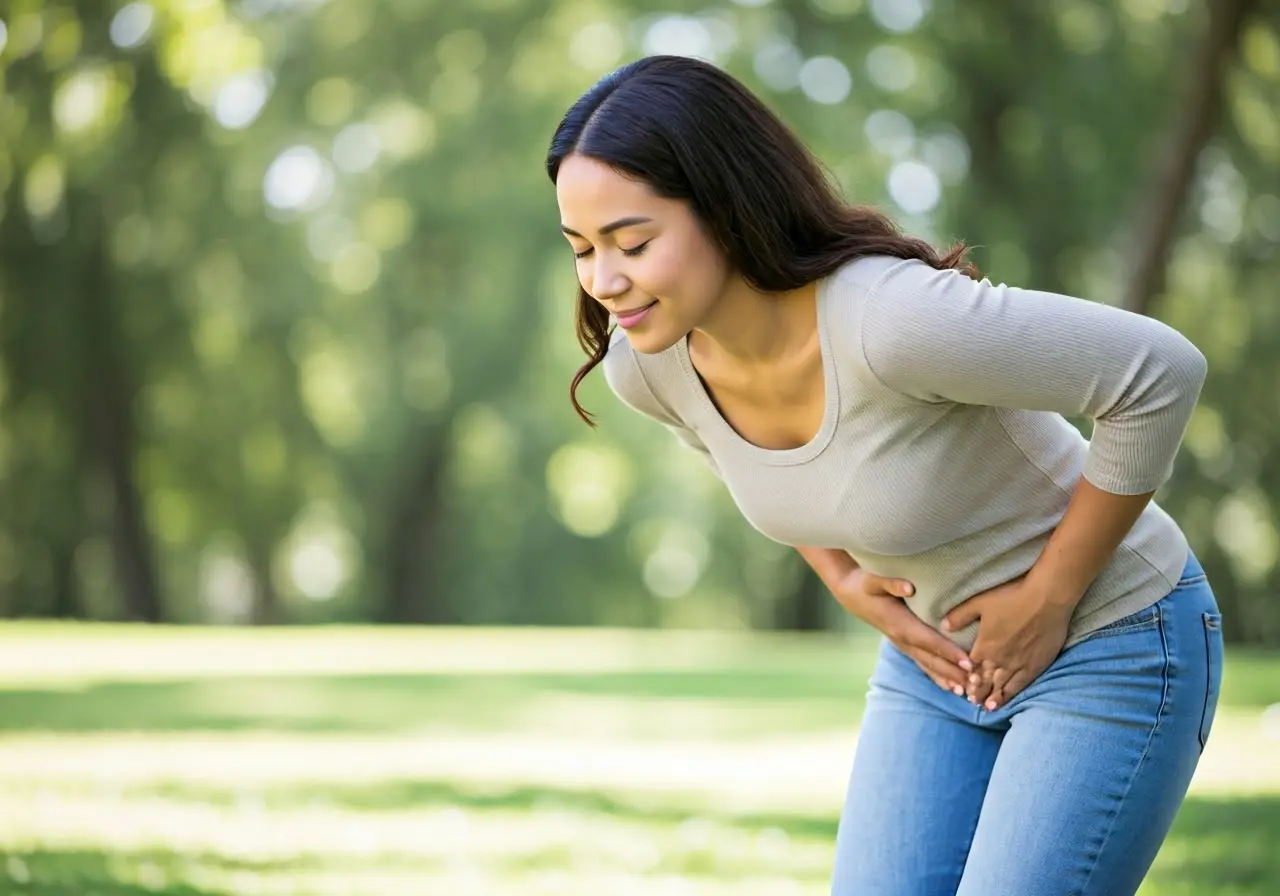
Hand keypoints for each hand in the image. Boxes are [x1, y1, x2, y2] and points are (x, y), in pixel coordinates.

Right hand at [834, 568, 974, 694]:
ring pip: (928, 666)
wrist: (853, 596)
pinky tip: (951, 687)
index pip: (928, 640)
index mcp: (899, 624)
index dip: (948, 651)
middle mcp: (902, 639)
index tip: (967, 661)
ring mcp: (903, 645)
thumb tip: (909, 588)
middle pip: (931, 659)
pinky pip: (923, 665)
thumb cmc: (866, 585)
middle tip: (977, 682)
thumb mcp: (874, 580)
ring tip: (966, 693)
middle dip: (954, 672)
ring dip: (947, 679)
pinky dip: (937, 677)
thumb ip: (891, 583)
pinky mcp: (905, 646)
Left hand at [942, 576, 1074, 709]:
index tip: (961, 688)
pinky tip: (1008, 700)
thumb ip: (960, 616)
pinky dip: (1012, 694)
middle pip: (986, 681)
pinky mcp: (1035, 665)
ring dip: (992, 697)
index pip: (970, 669)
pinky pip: (1021, 685)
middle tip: (972, 702)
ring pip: (1002, 686)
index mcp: (984, 646)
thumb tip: (943, 626)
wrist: (1047, 599)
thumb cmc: (1012, 597)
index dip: (965, 679)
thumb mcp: (979, 602)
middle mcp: (1000, 660)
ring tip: (986, 707)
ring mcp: (1018, 664)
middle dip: (977, 692)